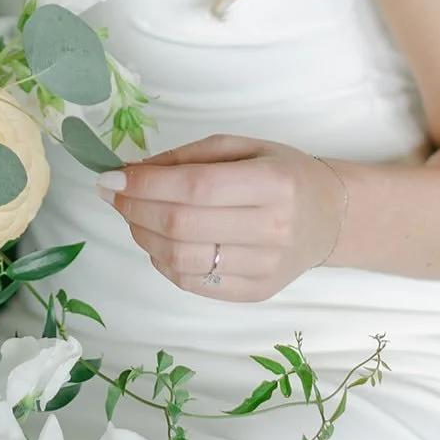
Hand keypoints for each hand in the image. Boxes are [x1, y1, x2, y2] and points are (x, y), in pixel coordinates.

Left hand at [94, 133, 346, 302]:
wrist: (329, 217)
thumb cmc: (281, 172)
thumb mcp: (241, 146)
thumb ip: (187, 157)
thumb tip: (131, 173)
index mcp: (272, 183)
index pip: (195, 188)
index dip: (146, 185)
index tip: (110, 178)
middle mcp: (272, 229)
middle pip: (183, 226)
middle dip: (134, 209)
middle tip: (112, 195)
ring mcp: (265, 267)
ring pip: (182, 260)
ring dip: (143, 236)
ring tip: (132, 215)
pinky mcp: (256, 293)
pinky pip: (193, 284)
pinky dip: (162, 262)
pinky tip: (156, 241)